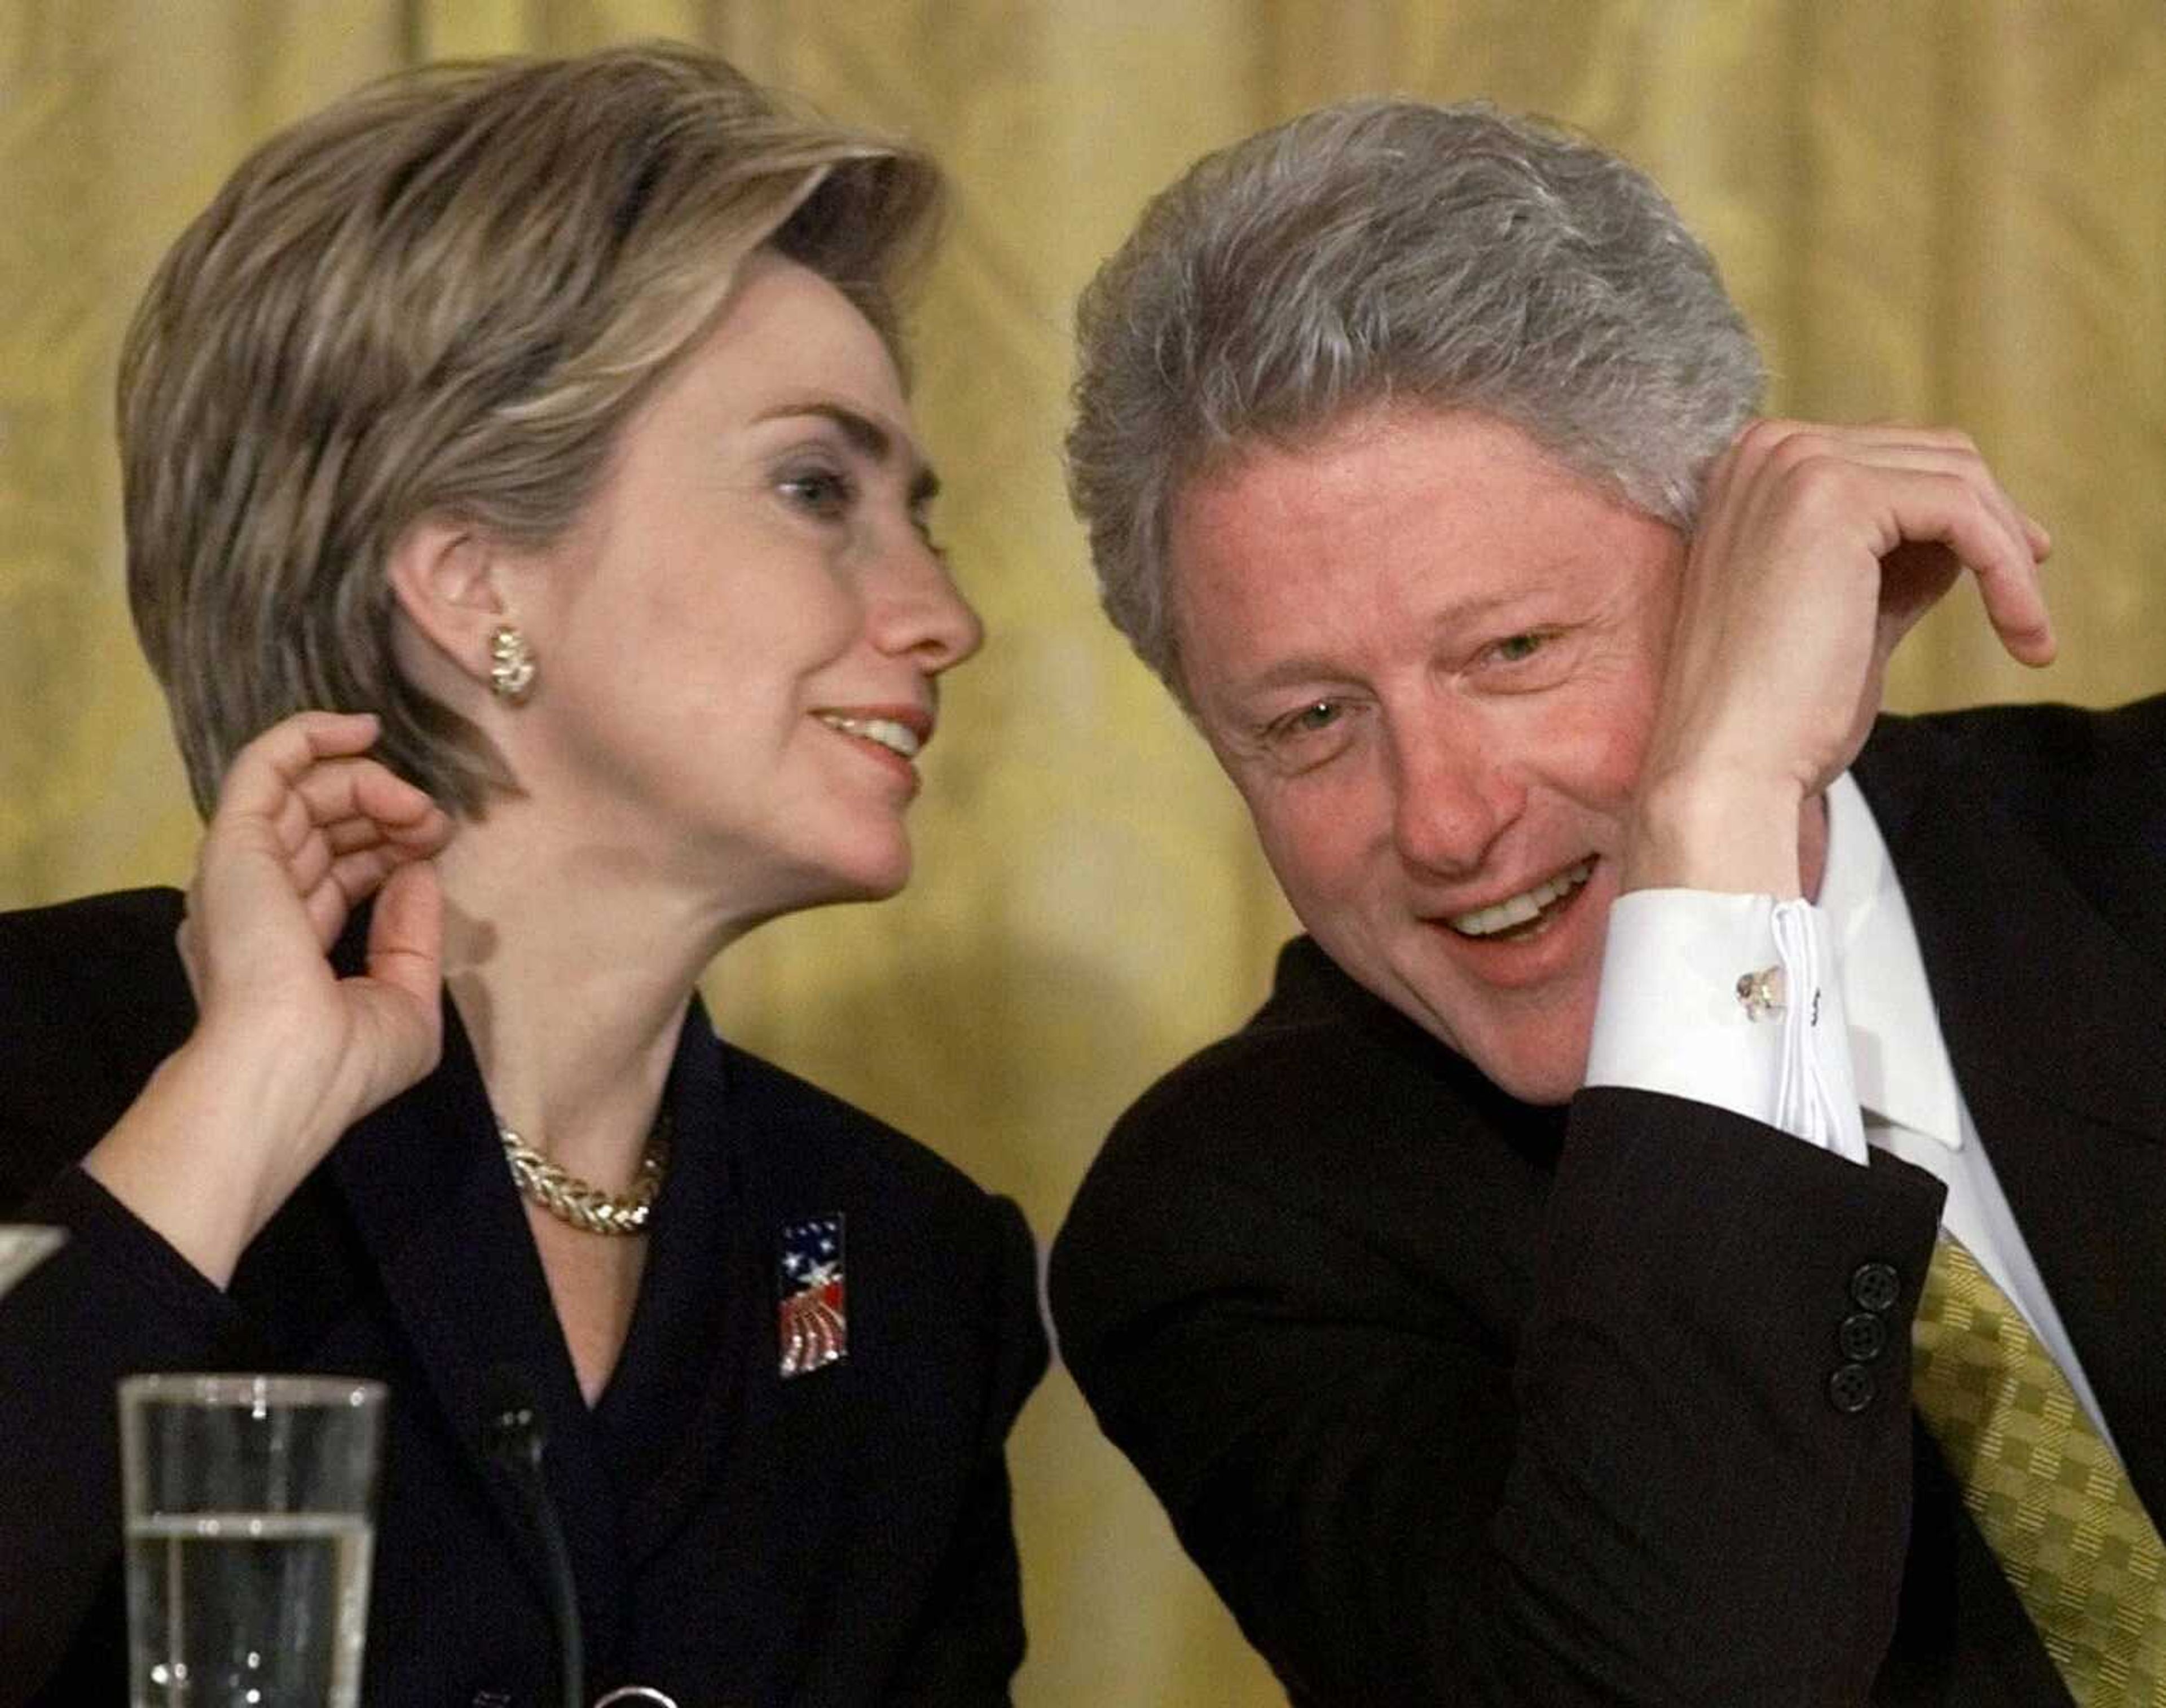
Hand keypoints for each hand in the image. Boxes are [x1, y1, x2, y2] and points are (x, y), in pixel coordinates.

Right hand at [85, 711, 453, 1284]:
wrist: (289, 1071)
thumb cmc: (345, 1061)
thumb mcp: (406, 1002)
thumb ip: (412, 936)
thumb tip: (417, 871)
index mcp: (284, 944)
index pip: (337, 869)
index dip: (390, 845)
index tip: (437, 843)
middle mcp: (254, 901)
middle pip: (321, 826)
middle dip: (387, 812)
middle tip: (437, 821)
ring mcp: (240, 870)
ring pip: (301, 791)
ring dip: (368, 781)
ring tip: (418, 801)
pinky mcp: (234, 844)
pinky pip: (264, 766)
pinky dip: (308, 736)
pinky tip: (360, 727)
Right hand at [1625, 421, 2051, 894]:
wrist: (1728, 763)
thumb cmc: (1777, 711)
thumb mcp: (1842, 610)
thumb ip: (1889, 559)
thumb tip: (1968, 530)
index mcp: (1754, 472)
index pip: (1892, 459)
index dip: (1964, 514)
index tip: (2011, 574)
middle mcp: (1767, 450)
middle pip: (1932, 455)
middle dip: (1996, 527)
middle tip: (2027, 605)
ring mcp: (1794, 466)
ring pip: (1957, 478)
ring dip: (2009, 557)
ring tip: (2028, 633)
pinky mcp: (1834, 497)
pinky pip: (1962, 511)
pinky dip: (2007, 571)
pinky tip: (2021, 631)